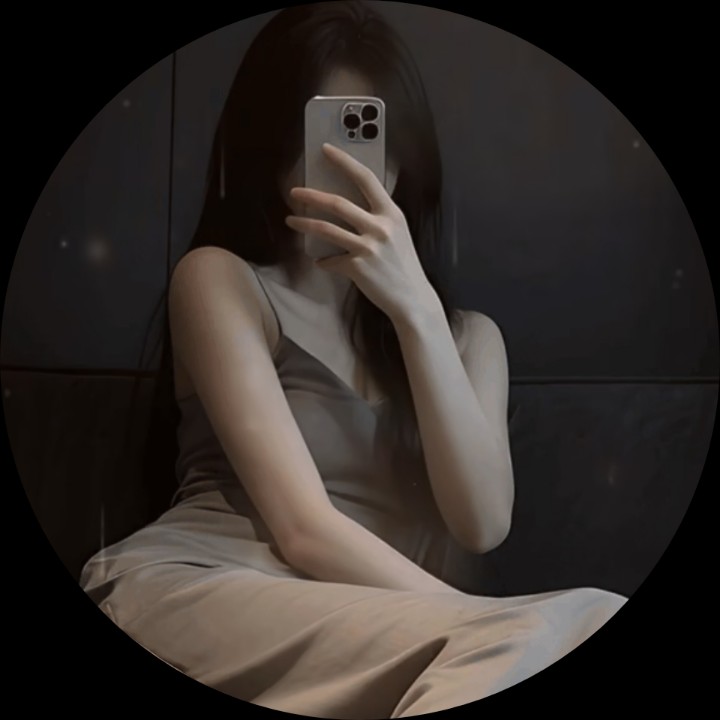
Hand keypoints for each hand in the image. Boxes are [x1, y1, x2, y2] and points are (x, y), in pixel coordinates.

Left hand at [285, 143, 441, 323]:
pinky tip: (321, 262)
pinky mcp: (357, 268)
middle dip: (311, 196)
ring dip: (304, 224)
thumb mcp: (397, 233)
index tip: (326, 149)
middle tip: (294, 192)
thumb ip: (377, 218)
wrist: (412, 298)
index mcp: (391, 213)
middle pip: (337, 203)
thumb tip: (346, 206)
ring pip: (326, 229)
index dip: (344, 161)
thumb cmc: (403, 265)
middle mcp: (380, 227)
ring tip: (291, 220)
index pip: (365, 178)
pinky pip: (331, 260)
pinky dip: (324, 261)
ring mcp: (368, 248)